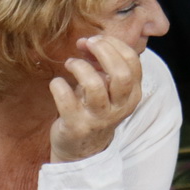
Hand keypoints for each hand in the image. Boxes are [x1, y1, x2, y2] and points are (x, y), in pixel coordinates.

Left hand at [48, 36, 142, 163]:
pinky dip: (58, 85)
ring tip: (71, 63)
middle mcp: (119, 107)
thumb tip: (87, 42)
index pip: (132, 62)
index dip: (114, 45)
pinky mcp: (76, 126)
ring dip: (79, 67)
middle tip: (87, 44)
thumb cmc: (94, 110)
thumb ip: (102, 65)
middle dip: (103, 51)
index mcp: (131, 95)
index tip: (96, 40)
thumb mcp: (108, 89)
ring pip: (94, 85)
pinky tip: (57, 83)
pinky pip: (66, 100)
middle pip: (120, 74)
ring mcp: (98, 118)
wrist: (82, 149)